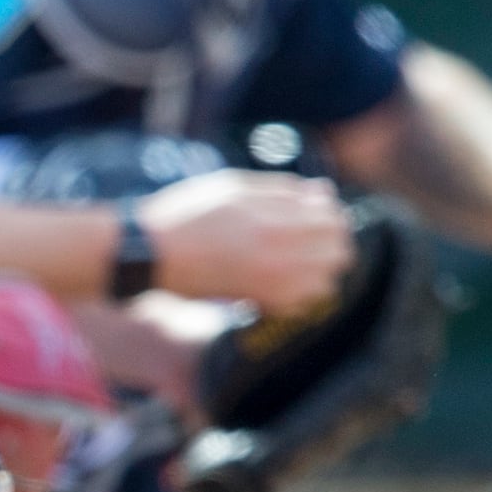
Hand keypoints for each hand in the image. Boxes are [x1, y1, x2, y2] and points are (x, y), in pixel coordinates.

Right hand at [139, 169, 355, 315]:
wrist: (152, 254)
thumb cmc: (187, 213)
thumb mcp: (233, 186)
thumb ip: (282, 189)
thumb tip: (324, 194)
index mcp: (275, 218)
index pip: (335, 219)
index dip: (331, 215)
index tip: (317, 214)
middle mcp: (280, 252)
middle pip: (339, 252)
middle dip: (332, 244)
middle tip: (311, 240)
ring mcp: (272, 281)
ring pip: (326, 282)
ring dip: (319, 271)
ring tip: (297, 263)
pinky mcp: (260, 301)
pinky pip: (302, 305)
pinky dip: (300, 296)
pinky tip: (280, 282)